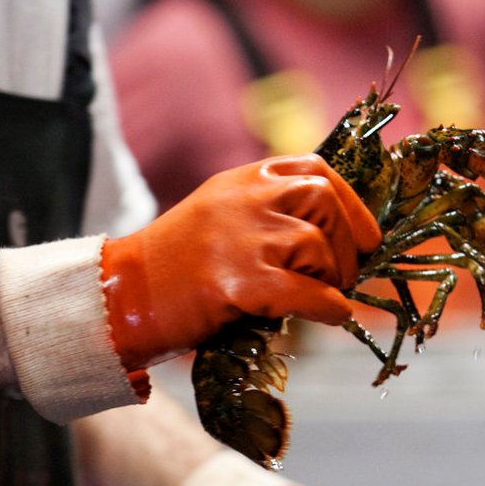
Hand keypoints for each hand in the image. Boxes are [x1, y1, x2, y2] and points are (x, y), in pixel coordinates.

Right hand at [101, 155, 380, 370]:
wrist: (119, 296)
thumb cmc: (173, 267)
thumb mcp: (220, 216)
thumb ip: (267, 213)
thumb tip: (333, 239)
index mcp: (242, 180)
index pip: (315, 168)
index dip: (350, 202)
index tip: (365, 234)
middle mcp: (244, 199)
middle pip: (324, 201)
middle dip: (348, 240)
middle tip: (344, 274)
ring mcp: (242, 237)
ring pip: (317, 245)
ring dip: (333, 277)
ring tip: (323, 296)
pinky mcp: (240, 281)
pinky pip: (308, 293)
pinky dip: (329, 307)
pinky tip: (331, 316)